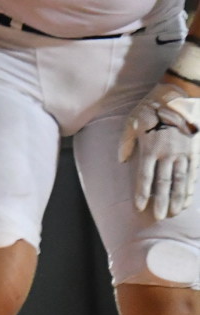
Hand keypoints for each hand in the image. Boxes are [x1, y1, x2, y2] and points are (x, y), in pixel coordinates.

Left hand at [119, 80, 199, 218]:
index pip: (145, 177)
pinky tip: (187, 199)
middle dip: (161, 201)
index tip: (140, 207)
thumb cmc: (150, 109)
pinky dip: (190, 187)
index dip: (143, 193)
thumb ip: (125, 142)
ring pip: (181, 180)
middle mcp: (168, 153)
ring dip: (178, 198)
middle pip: (164, 182)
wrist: (178, 96)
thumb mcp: (131, 122)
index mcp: (150, 148)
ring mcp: (183, 152)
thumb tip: (122, 161)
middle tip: (159, 217)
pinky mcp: (195, 150)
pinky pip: (193, 173)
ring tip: (175, 212)